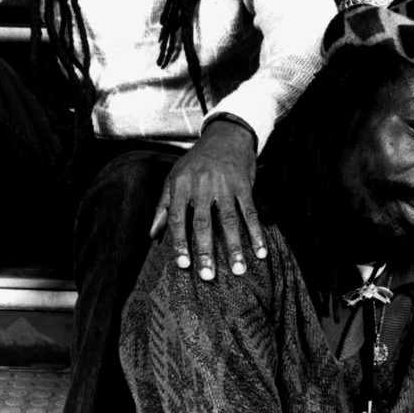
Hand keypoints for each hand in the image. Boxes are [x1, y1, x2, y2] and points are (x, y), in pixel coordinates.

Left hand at [149, 119, 265, 279]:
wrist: (225, 136)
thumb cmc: (196, 161)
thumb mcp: (175, 177)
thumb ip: (164, 206)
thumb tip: (153, 235)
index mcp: (181, 184)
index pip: (177, 217)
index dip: (179, 242)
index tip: (184, 265)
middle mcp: (202, 185)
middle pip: (203, 222)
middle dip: (205, 251)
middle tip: (208, 276)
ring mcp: (225, 185)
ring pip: (230, 220)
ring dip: (235, 247)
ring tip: (239, 270)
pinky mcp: (244, 185)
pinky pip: (250, 212)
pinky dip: (256, 232)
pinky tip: (260, 251)